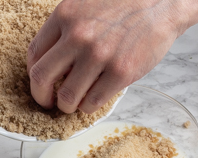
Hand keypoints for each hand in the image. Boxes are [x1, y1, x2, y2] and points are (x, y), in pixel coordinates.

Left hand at [27, 0, 197, 113]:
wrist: (163, 2)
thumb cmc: (124, 5)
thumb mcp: (85, 4)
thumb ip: (65, 28)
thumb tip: (53, 61)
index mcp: (65, 16)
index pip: (34, 54)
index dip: (34, 74)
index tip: (41, 83)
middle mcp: (78, 36)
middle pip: (42, 78)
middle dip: (41, 97)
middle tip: (48, 102)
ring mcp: (99, 56)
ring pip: (67, 97)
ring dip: (66, 106)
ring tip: (73, 104)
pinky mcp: (121, 73)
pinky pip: (92, 102)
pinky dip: (87, 107)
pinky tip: (91, 101)